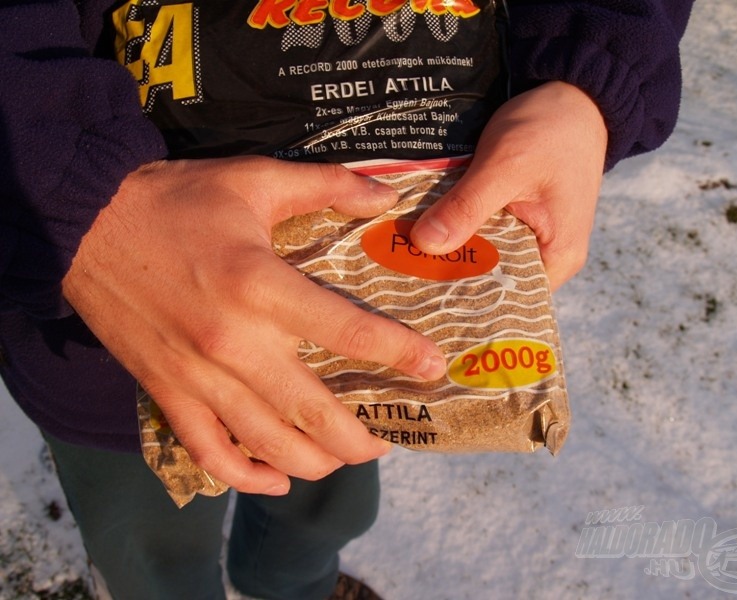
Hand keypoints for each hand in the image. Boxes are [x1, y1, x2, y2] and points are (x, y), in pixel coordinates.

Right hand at [63, 157, 446, 494]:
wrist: (85, 223)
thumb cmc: (178, 201)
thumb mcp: (256, 177)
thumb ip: (329, 185)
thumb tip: (389, 195)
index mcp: (260, 285)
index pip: (347, 331)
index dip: (398, 354)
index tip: (432, 369)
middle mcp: (233, 342)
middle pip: (314, 411)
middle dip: (361, 437)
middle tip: (387, 438)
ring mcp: (196, 377)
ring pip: (269, 443)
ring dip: (317, 462)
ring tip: (345, 457)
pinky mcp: (166, 393)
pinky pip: (210, 453)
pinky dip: (248, 476)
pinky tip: (278, 478)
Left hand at [410, 81, 607, 290]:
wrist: (573, 96)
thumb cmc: (551, 129)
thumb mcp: (505, 165)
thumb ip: (467, 206)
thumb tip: (424, 243)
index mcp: (557, 259)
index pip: (503, 296)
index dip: (460, 296)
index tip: (417, 292)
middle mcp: (549, 259)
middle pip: (491, 280)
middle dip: (449, 274)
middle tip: (401, 273)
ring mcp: (534, 240)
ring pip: (484, 257)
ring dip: (452, 251)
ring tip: (405, 256)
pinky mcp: (520, 221)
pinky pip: (486, 235)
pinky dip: (461, 231)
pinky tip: (428, 232)